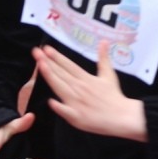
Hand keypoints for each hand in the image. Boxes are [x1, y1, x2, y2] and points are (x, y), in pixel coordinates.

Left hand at [32, 42, 146, 141]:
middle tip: (36, 52)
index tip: (46, 48)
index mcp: (86, 78)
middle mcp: (79, 88)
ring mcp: (77, 102)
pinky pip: (66, 111)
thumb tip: (104, 42)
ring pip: (60, 88)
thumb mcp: (109, 75)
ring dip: (50, 76)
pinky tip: (50, 101)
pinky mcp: (77, 116)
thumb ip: (103, 58)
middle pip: (61, 74)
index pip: (68, 65)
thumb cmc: (113, 95)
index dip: (56, 57)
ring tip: (39, 65)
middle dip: (47, 62)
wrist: (121, 116)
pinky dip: (58, 106)